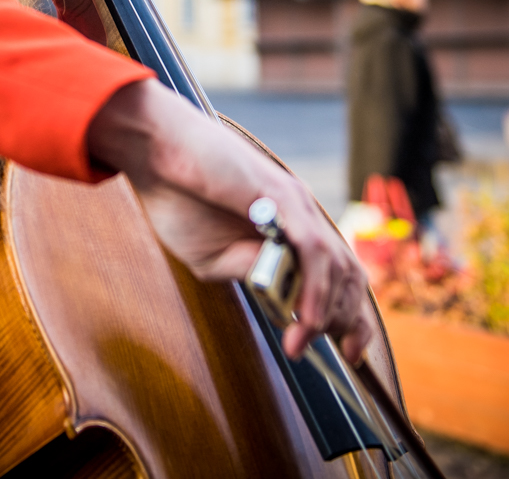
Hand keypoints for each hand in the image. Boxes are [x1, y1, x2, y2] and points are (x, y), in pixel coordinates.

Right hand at [87, 80, 375, 362]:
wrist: (156, 153)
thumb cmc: (180, 199)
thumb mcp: (216, 257)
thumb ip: (253, 273)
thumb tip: (285, 299)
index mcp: (289, 228)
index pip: (337, 275)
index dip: (352, 315)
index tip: (351, 352)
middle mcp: (302, 215)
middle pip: (348, 274)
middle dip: (350, 320)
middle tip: (342, 355)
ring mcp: (296, 204)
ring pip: (337, 266)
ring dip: (327, 311)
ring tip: (304, 340)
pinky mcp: (282, 196)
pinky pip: (312, 250)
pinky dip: (314, 289)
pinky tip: (305, 320)